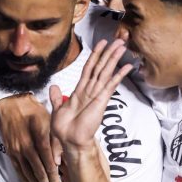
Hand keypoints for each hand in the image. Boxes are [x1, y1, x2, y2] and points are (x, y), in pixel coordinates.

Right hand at [0, 94, 60, 181]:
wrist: (11, 103)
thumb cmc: (33, 110)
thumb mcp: (49, 120)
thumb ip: (55, 141)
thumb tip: (59, 161)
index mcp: (38, 137)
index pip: (47, 161)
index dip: (53, 175)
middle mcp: (26, 145)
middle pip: (38, 169)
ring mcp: (16, 149)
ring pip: (27, 172)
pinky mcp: (9, 151)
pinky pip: (18, 169)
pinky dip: (24, 179)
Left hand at [50, 39, 132, 154]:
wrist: (70, 141)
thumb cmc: (65, 128)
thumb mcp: (57, 109)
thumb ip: (57, 97)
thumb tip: (53, 87)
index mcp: (80, 90)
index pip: (89, 68)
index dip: (94, 55)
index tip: (101, 44)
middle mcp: (90, 90)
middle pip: (100, 67)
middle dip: (108, 53)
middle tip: (118, 40)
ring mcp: (97, 94)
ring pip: (106, 72)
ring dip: (114, 58)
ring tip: (122, 46)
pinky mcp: (102, 100)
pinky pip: (111, 85)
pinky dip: (119, 75)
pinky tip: (127, 66)